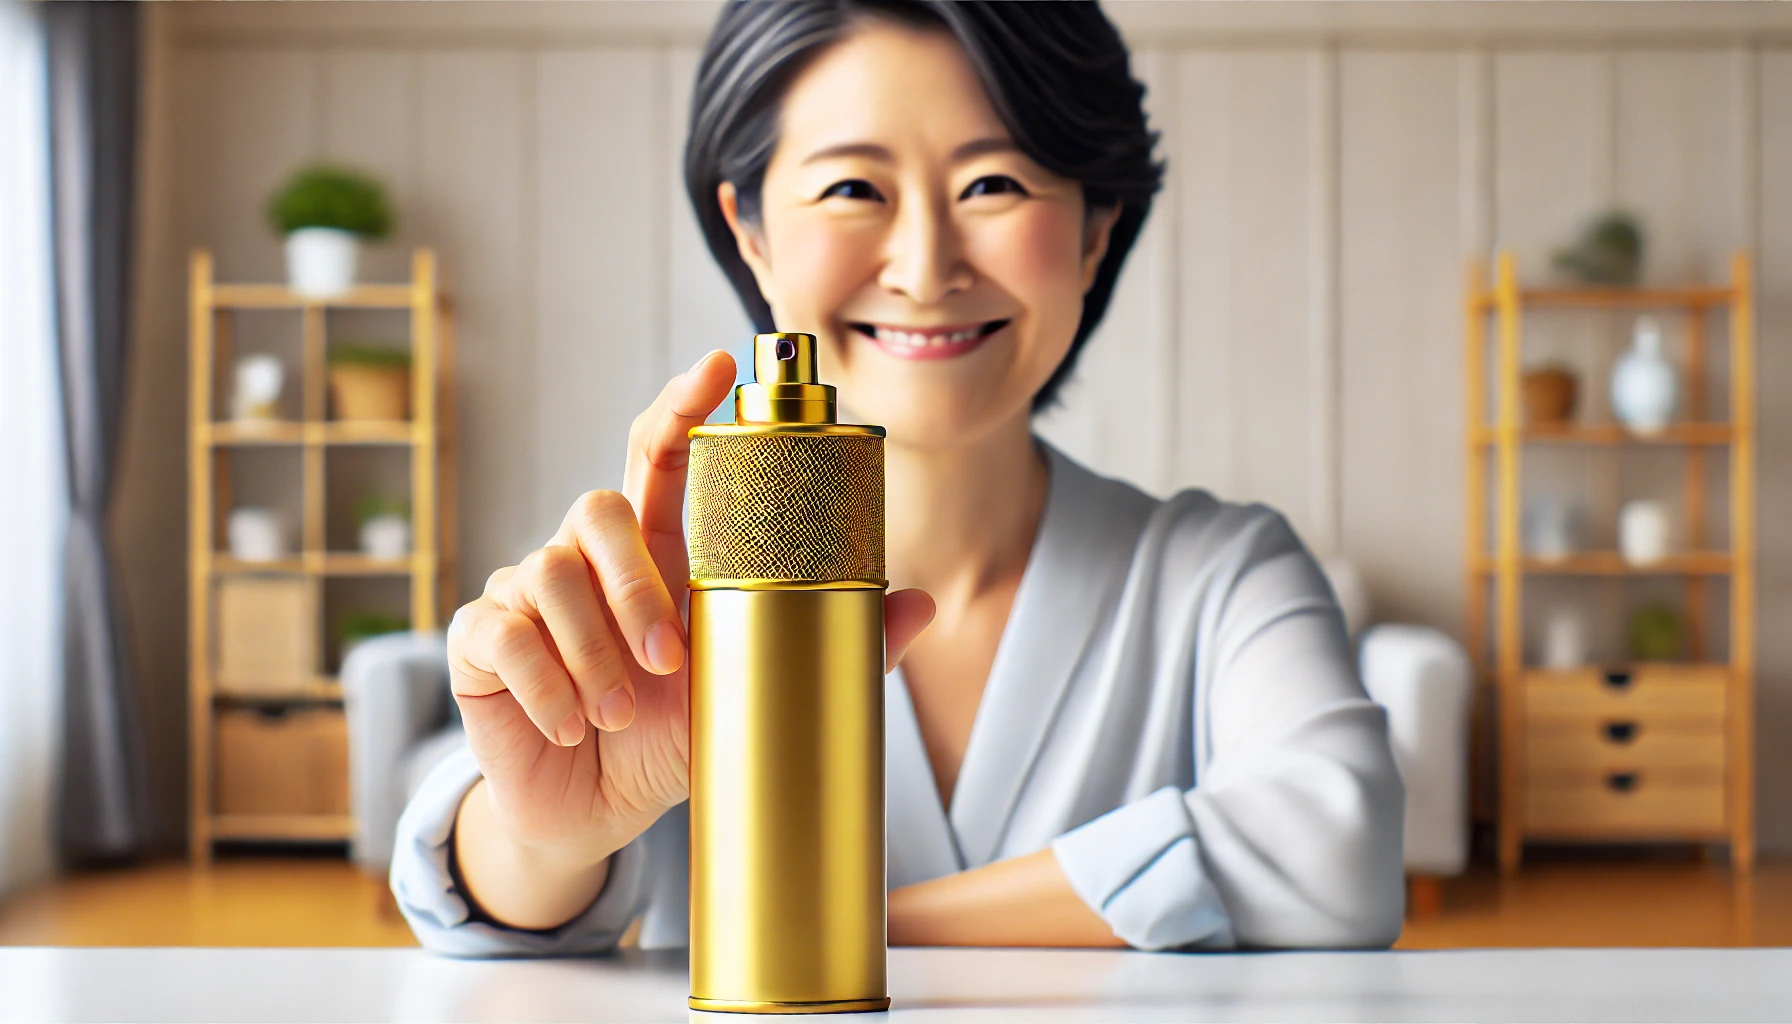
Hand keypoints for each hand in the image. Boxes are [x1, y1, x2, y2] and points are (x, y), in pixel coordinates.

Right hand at [448, 350, 934, 876]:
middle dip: (637, 584)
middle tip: (669, 664)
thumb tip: (920, 603)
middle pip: (601, 508)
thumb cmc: (672, 736)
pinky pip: (501, 634)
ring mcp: (528, 590)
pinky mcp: (481, 639)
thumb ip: (826, 640)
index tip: (718, 366)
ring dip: (593, 653)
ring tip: (617, 714)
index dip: (686, 406)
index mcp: (658, 552)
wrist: (595, 812)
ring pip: (550, 572)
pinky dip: (544, 685)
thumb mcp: (751, 686)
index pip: (664, 455)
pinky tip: (567, 725)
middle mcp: (589, 556)